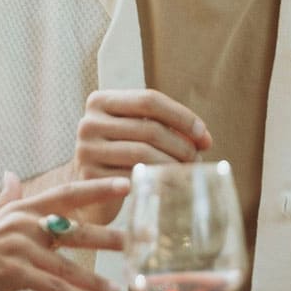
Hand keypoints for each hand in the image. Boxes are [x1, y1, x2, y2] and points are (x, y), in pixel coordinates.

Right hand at [0, 173, 129, 290]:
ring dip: (95, 279)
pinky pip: (52, 288)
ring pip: (67, 265)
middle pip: (75, 228)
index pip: (67, 194)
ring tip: (120, 288)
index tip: (126, 184)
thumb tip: (11, 177)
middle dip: (109, 236)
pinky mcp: (13, 274)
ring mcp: (19, 249)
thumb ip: (6, 200)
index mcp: (22, 211)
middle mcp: (24, 225)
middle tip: (139, 240)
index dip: (98, 188)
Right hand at [69, 89, 211, 222]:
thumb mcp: (139, 133)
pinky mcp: (89, 176)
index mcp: (101, 101)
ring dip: (173, 164)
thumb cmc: (120, 157)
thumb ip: (168, 128)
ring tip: (187, 172)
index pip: (149, 99)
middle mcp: (89, 122)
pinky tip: (172, 186)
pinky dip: (159, 181)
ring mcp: (86, 149)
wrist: (89, 190)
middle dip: (181, 145)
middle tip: (197, 159)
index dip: (181, 116)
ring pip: (143, 153)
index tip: (203, 135)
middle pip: (149, 128)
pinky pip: (133, 176)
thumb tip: (204, 139)